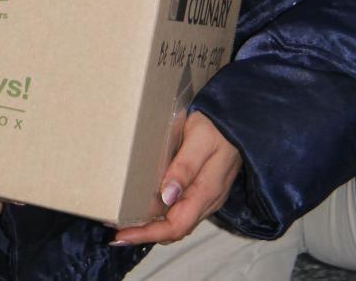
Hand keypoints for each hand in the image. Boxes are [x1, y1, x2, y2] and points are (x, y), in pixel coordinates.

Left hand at [111, 112, 240, 245]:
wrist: (239, 120)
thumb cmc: (216, 127)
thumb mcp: (199, 140)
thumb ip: (184, 167)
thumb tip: (166, 196)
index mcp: (206, 192)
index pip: (176, 226)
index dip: (148, 233)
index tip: (122, 234)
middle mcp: (207, 201)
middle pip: (175, 229)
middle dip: (145, 233)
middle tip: (116, 232)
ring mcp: (206, 197)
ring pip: (177, 221)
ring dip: (152, 226)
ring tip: (126, 222)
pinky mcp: (203, 189)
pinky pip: (181, 209)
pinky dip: (161, 214)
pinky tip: (146, 206)